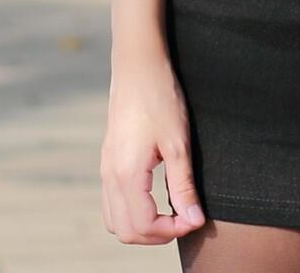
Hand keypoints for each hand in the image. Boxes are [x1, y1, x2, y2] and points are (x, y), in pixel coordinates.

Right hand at [101, 52, 206, 244]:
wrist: (138, 64)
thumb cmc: (160, 97)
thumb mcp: (178, 143)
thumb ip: (183, 186)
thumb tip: (193, 220)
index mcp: (127, 174)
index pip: (143, 226)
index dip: (171, 231)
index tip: (193, 218)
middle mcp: (110, 175)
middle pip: (125, 231)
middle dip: (155, 235)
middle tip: (183, 218)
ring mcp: (105, 167)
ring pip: (115, 220)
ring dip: (141, 226)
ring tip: (169, 211)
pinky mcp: (107, 159)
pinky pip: (112, 202)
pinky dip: (131, 212)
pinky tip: (154, 197)